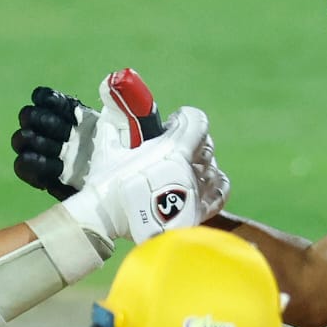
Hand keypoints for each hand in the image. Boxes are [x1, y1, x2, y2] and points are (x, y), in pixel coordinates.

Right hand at [12, 69, 165, 200]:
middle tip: (59, 133)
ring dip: (30, 143)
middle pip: (31, 118)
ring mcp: (59, 158)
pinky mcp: (56, 181)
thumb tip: (112, 80)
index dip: (48, 100)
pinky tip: (48, 172)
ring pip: (24, 142)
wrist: (148, 186)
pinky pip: (29, 170)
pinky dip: (30, 167)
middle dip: (38, 122)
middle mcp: (66, 135)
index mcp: (83, 117)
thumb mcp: (142, 121)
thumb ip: (129, 99)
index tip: (57, 105)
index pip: (51, 100)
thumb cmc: (148, 152)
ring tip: (52, 153)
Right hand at [60, 106, 229, 244]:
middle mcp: (191, 169)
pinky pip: (220, 191)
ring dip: (200, 160)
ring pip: (212, 166)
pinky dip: (215, 182)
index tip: (173, 121)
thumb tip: (109, 103)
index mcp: (173, 150)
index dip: (186, 117)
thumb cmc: (107, 187)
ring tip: (184, 165)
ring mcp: (197, 191)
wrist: (108, 223)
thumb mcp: (109, 150)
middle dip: (190, 139)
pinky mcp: (198, 211)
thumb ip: (113, 126)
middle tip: (171, 144)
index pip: (197, 122)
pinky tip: (202, 181)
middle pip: (205, 144)